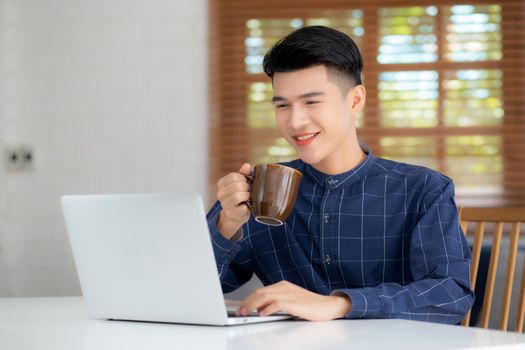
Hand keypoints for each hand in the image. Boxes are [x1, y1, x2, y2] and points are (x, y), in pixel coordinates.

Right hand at [216, 163, 251, 238]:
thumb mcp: (241, 183)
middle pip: (237, 185)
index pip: (234, 176)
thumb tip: (247, 165)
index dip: (243, 179)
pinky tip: (246, 206)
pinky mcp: (231, 213)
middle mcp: (220, 193)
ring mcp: (224, 204)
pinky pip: (242, 207)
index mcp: (221, 183)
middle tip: (248, 191)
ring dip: (247, 196)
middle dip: (246, 188)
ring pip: (238, 196)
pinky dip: (248, 206)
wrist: (236, 215)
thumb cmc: (239, 197)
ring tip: (247, 198)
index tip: (245, 183)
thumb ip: (243, 174)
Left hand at [237, 281, 351, 320]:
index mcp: (283, 285)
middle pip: (260, 292)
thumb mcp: (290, 301)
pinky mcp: (294, 302)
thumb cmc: (310, 305)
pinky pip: (277, 303)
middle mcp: (284, 287)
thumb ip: (276, 303)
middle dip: (247, 302)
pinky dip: (268, 308)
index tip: (241, 307)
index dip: (248, 299)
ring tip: (246, 313)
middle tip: (240, 311)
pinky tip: (263, 314)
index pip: (260, 290)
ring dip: (253, 305)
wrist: (327, 306)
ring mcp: (289, 293)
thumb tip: (260, 309)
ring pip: (265, 296)